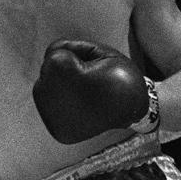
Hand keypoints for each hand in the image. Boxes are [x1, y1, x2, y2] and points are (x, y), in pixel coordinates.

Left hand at [32, 38, 157, 143]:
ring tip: (87, 94)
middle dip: (67, 72)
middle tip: (91, 82)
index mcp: (60, 73)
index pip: (55, 53)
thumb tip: (47, 59)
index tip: (95, 69)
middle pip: (46, 71)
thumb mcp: (99, 51)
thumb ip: (70, 47)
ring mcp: (52, 118)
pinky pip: (53, 109)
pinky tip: (82, 107)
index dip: (77, 57)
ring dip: (63, 88)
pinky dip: (65, 105)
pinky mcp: (58, 132)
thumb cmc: (119, 75)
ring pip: (45, 89)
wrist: (135, 110)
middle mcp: (50, 97)